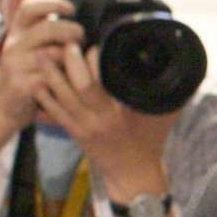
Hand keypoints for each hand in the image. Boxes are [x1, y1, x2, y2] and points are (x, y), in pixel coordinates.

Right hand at [0, 0, 84, 128]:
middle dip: (74, 32)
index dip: (53, 2)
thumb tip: (83, 13)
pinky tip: (72, 80)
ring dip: (75, 58)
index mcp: (18, 31)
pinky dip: (68, 78)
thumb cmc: (29, 72)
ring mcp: (16, 64)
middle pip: (48, 28)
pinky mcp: (22, 85)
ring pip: (55, 54)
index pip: (30, 7)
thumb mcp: (33, 47)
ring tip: (79, 62)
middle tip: (82, 41)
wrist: (4, 105)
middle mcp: (14, 44)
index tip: (71, 9)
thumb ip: (49, 30)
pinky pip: (53, 77)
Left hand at [37, 43, 178, 194]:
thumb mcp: (164, 116)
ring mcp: (84, 127)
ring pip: (60, 97)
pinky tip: (37, 83)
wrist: (134, 174)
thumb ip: (167, 93)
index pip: (105, 81)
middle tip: (65, 43)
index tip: (93, 45)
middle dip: (69, 62)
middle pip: (79, 86)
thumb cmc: (152, 142)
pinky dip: (44, 97)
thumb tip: (179, 67)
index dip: (95, 60)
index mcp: (122, 113)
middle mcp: (101, 119)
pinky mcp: (74, 133)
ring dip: (50, 76)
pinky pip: (54, 113)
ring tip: (42, 55)